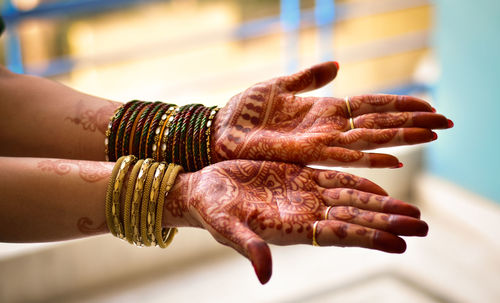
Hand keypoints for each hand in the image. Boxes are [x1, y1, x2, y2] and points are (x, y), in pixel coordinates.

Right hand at [164, 160, 427, 283]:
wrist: (205, 189)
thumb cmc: (212, 211)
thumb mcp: (227, 228)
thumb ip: (249, 248)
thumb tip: (265, 275)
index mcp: (292, 228)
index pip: (339, 234)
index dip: (368, 236)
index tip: (400, 242)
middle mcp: (305, 213)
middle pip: (355, 219)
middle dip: (388, 222)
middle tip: (421, 225)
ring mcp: (305, 194)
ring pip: (351, 200)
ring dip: (381, 205)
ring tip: (411, 211)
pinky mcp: (299, 176)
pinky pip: (335, 179)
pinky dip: (358, 182)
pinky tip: (378, 187)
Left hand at [212, 61, 451, 167]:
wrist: (220, 129)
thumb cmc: (246, 110)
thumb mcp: (280, 86)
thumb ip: (310, 77)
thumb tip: (338, 64)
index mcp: (324, 109)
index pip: (371, 106)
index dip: (399, 105)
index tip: (428, 103)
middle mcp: (329, 128)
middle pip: (379, 123)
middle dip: (412, 122)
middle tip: (446, 122)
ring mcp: (320, 142)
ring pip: (369, 139)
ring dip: (401, 138)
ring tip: (432, 135)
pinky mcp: (307, 154)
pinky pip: (344, 156)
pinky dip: (369, 158)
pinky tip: (393, 160)